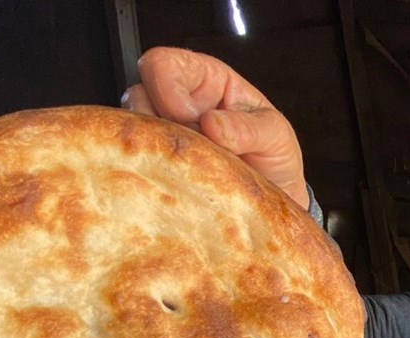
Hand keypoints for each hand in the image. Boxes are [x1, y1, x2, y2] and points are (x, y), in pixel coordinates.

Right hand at [121, 47, 309, 209]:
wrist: (269, 200)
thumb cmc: (273, 157)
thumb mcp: (276, 136)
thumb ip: (250, 127)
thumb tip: (213, 124)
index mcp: (206, 80)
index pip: (163, 64)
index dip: (167, 87)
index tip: (187, 117)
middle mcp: (176, 103)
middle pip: (137, 96)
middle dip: (160, 124)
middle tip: (192, 149)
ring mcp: (163, 136)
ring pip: (133, 133)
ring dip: (158, 151)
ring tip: (192, 168)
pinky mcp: (157, 167)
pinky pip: (138, 164)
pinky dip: (154, 172)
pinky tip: (180, 182)